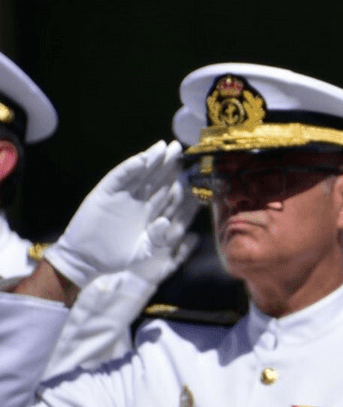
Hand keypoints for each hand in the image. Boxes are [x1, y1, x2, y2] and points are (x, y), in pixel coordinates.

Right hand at [44, 141, 191, 288]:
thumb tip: (166, 221)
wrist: (86, 260)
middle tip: (178, 147)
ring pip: (140, 173)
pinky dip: (129, 168)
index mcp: (149, 211)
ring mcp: (121, 195)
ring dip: (151, 159)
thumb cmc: (116, 256)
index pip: (167, 191)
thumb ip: (157, 238)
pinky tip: (142, 159)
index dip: (179, 179)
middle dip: (168, 163)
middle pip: (156, 177)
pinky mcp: (104, 194)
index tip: (193, 168)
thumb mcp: (143, 250)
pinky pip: (119, 178)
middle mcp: (137, 200)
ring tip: (163, 147)